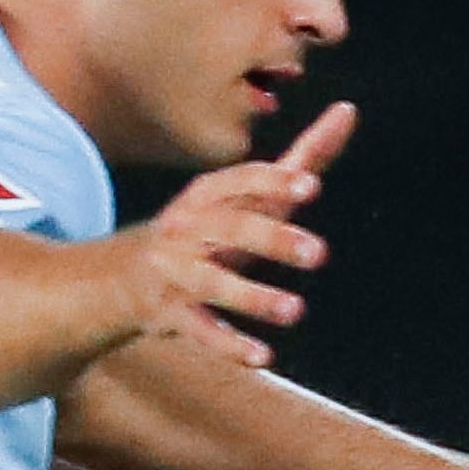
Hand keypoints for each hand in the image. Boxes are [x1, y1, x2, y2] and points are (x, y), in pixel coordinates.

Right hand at [121, 101, 354, 372]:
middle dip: (272, 238)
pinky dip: (231, 345)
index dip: (272, 183)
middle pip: (229, 229)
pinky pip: (202, 331)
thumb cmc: (207, 229)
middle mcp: (189, 229)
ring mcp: (177, 272)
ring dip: (253, 297)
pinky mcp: (172, 314)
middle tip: (319, 253)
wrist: (120, 277)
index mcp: (208, 196)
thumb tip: (348, 111)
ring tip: (296, 310)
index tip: (311, 186)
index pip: (239, 182)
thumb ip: (301, 160)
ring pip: (213, 284)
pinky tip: (263, 357)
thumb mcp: (248, 194)